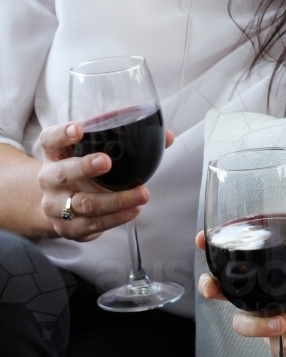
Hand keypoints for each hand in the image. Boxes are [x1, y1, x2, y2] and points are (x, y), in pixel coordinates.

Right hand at [38, 122, 174, 241]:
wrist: (60, 206)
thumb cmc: (82, 172)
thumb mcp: (94, 152)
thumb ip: (126, 141)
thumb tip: (165, 136)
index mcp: (55, 153)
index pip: (50, 139)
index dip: (63, 134)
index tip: (79, 129)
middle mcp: (50, 178)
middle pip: (63, 173)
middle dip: (84, 167)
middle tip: (106, 162)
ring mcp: (56, 205)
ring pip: (83, 203)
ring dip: (115, 200)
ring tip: (141, 194)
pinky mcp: (67, 227)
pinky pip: (92, 224)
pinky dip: (115, 218)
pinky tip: (133, 210)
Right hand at [196, 232, 285, 356]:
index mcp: (282, 270)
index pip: (246, 257)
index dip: (219, 248)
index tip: (204, 239)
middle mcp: (273, 294)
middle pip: (228, 291)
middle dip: (213, 288)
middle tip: (214, 288)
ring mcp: (277, 320)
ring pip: (245, 323)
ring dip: (257, 323)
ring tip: (281, 322)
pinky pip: (281, 343)